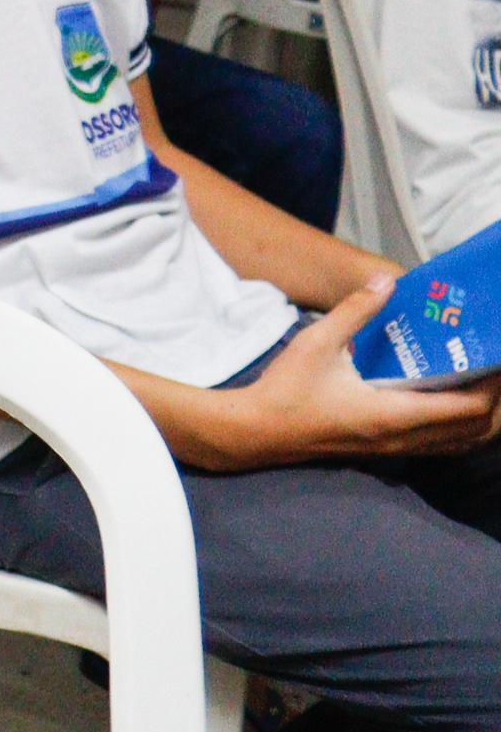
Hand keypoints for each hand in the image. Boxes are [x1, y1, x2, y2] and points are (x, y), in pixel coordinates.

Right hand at [207, 280, 500, 469]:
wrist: (256, 431)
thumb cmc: (286, 390)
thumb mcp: (317, 343)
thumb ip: (355, 312)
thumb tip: (386, 281)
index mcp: (394, 414)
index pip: (467, 408)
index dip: (494, 386)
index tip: (497, 359)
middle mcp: (403, 437)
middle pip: (476, 430)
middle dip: (497, 402)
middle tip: (496, 369)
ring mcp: (395, 447)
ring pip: (460, 443)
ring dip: (482, 419)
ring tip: (485, 385)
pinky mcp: (385, 449)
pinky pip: (441, 446)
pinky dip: (461, 429)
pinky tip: (454, 406)